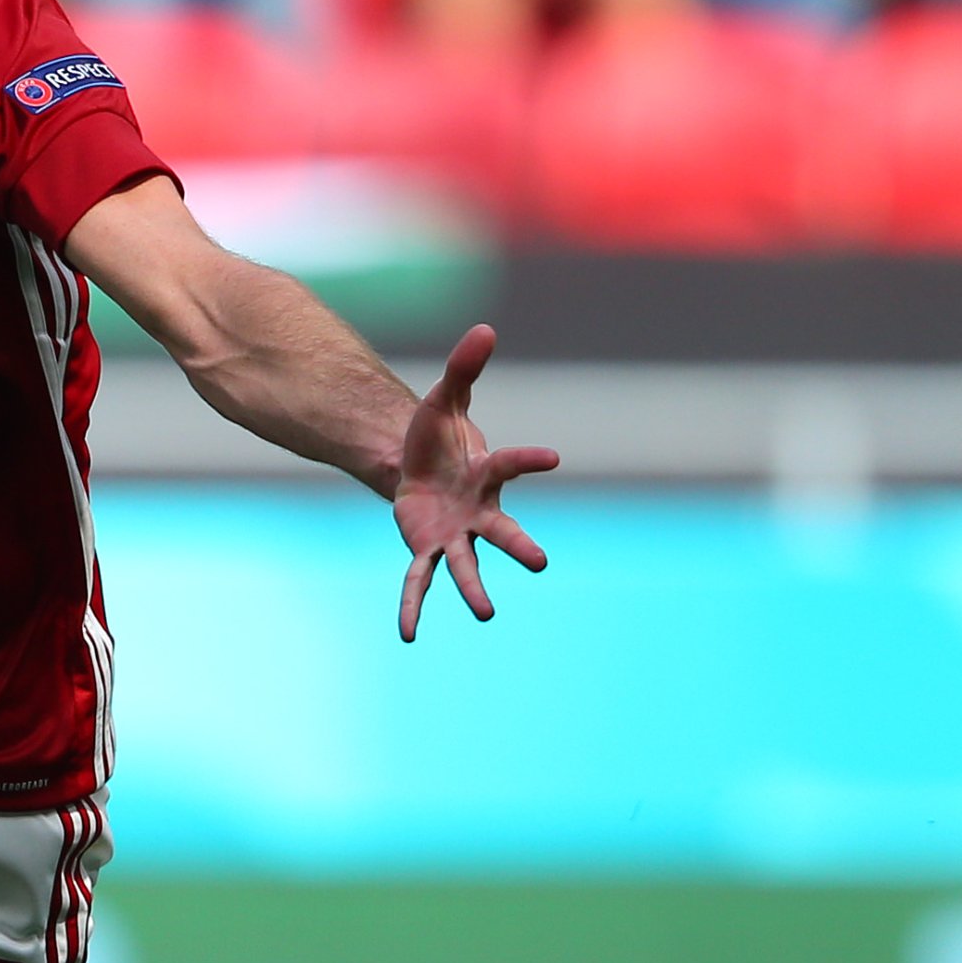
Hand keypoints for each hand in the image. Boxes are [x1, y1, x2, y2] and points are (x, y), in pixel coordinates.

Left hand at [390, 323, 556, 643]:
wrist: (414, 465)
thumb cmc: (436, 435)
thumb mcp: (444, 397)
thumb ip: (464, 367)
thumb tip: (485, 327)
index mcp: (487, 473)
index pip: (510, 465)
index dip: (529, 461)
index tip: (553, 459)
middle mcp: (477, 511)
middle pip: (501, 530)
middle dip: (519, 544)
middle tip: (540, 562)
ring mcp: (454, 534)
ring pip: (467, 564)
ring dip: (474, 588)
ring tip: (486, 613)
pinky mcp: (426, 548)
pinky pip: (419, 580)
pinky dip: (412, 606)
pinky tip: (408, 635)